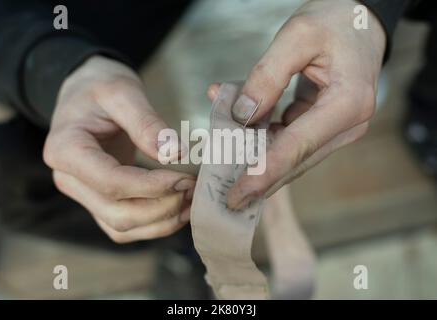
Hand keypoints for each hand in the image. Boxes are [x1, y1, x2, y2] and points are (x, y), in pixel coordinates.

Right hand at [44, 56, 194, 242]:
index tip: (185, 178)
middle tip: (191, 188)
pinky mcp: (97, 200)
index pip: (111, 181)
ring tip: (190, 200)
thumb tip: (174, 153)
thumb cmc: (98, 87)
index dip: (152, 186)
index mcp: (65, 149)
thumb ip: (146, 122)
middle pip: (117, 213)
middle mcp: (68, 179)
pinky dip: (152, 224)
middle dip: (160, 207)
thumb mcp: (121, 91)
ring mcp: (82, 194)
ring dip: (160, 221)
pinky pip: (124, 226)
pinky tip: (177, 208)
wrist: (84, 93)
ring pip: (121, 227)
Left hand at [209, 0, 385, 208]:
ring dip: (257, 154)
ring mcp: (338, 128)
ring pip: (290, 153)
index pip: (298, 147)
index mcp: (348, 103)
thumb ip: (267, 77)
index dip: (265, 173)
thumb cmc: (335, 21)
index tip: (237, 195)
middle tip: (226, 196)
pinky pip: (290, 139)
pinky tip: (240, 126)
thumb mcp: (297, 36)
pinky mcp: (325, 125)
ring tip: (224, 154)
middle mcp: (347, 124)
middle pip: (295, 160)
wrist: (360, 19)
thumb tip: (243, 116)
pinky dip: (264, 136)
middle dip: (259, 177)